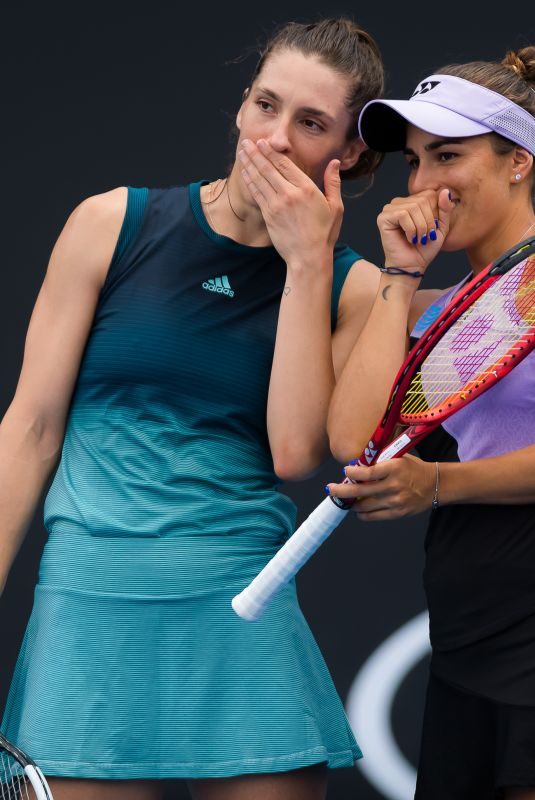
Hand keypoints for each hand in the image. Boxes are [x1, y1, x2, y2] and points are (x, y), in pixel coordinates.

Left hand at [238, 138, 342, 267]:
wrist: (308, 257)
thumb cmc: (324, 234)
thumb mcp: (335, 207)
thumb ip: (333, 182)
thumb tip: (335, 163)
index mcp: (306, 189)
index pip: (285, 164)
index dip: (271, 152)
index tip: (262, 143)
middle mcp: (289, 194)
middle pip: (268, 168)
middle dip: (255, 153)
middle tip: (247, 142)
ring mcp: (276, 205)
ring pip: (259, 179)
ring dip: (249, 164)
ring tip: (242, 153)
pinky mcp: (268, 215)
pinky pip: (257, 194)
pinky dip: (249, 181)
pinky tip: (245, 173)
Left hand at [326, 454, 435, 520]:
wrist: (435, 485)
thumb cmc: (412, 468)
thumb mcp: (398, 458)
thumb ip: (378, 462)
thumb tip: (355, 465)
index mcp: (393, 469)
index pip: (367, 473)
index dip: (352, 473)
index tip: (345, 471)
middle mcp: (393, 486)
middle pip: (360, 492)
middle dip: (341, 491)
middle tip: (330, 489)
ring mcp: (395, 502)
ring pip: (363, 506)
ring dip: (350, 503)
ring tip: (343, 499)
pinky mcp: (397, 514)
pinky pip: (372, 517)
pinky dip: (362, 514)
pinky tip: (357, 508)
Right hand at [377, 188, 453, 273]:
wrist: (412, 266)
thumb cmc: (424, 249)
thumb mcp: (441, 227)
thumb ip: (445, 209)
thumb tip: (445, 191)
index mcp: (413, 201)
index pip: (431, 194)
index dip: (436, 213)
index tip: (432, 230)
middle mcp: (401, 202)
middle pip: (423, 200)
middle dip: (429, 221)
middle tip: (425, 237)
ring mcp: (390, 208)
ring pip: (414, 207)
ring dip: (420, 227)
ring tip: (418, 239)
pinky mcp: (383, 217)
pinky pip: (403, 214)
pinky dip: (410, 229)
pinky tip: (409, 238)